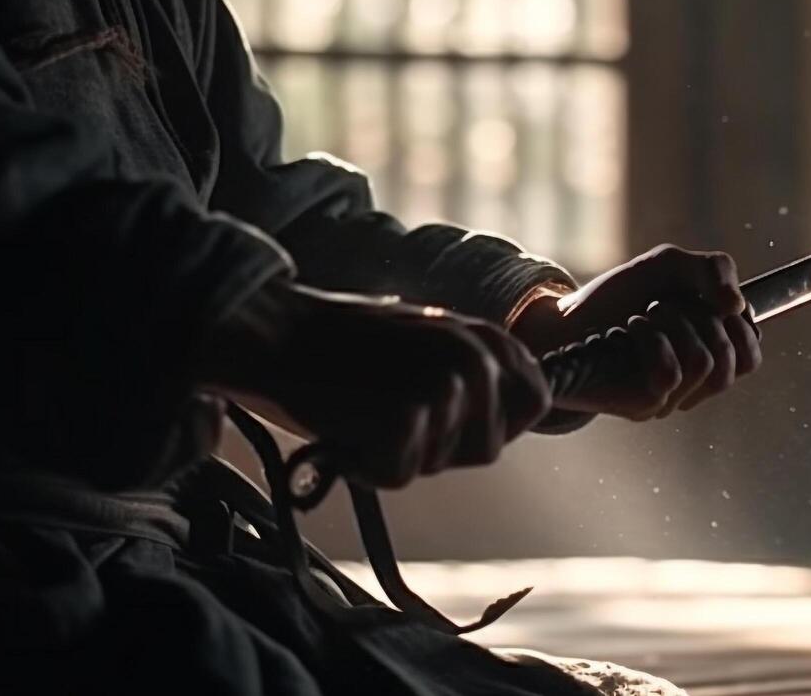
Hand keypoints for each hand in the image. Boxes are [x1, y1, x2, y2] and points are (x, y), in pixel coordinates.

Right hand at [223, 282, 551, 488]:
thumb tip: (502, 420)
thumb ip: (467, 369)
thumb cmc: (338, 341)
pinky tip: (345, 429)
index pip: (535, 400)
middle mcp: (473, 360)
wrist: (275, 334)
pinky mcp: (407, 422)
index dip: (499, 423)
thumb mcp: (423, 335)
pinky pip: (397, 475)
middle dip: (444, 448)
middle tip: (390, 416)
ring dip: (401, 455)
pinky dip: (367, 467)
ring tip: (362, 411)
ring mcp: (443, 390)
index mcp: (482, 334)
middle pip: (489, 447)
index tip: (459, 426)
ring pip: (440, 464)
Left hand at [512, 245, 761, 420]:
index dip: (735, 320)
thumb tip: (737, 306)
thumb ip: (713, 269)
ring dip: (674, 324)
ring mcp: (671, 398)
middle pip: (736, 358)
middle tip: (664, 304)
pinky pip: (671, 374)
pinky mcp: (645, 406)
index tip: (704, 299)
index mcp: (710, 355)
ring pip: (706, 363)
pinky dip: (651, 339)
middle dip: (701, 316)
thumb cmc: (619, 296)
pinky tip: (630, 330)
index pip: (752, 353)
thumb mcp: (669, 265)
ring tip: (644, 316)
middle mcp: (695, 383)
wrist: (564, 318)